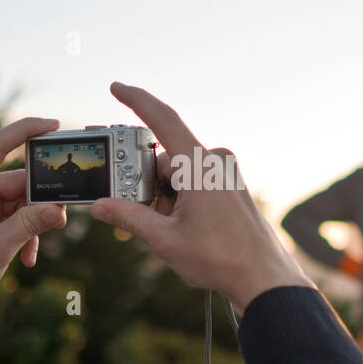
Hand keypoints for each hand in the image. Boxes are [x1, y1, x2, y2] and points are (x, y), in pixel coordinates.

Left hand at [0, 117, 67, 343]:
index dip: (27, 129)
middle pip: (18, 181)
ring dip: (32, 225)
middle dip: (41, 201)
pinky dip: (23, 235)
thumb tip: (59, 209)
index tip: (54, 125)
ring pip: (19, 203)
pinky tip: (26, 258)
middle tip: (61, 218)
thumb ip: (30, 225)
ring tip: (33, 250)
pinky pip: (11, 219)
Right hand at [88, 83, 313, 314]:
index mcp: (199, 165)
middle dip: (146, 187)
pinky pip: (193, 181)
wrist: (263, 277)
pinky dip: (178, 199)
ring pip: (176, 174)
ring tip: (171, 231)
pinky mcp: (229, 183)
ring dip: (163, 198)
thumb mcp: (164, 240)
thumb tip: (99, 206)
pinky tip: (184, 226)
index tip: (116, 86)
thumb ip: (128, 217)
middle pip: (162, 160)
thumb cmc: (220, 258)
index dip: (136, 99)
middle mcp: (214, 160)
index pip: (162, 119)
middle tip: (143, 218)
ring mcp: (224, 171)